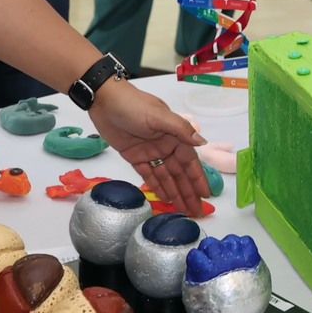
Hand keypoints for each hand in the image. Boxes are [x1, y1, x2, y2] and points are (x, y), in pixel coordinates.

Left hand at [87, 82, 208, 208]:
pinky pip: (149, 175)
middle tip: (196, 211)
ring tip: (183, 210)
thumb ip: (180, 129)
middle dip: (188, 191)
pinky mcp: (135, 157)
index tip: (206, 195)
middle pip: (179, 173)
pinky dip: (158, 186)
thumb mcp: (159, 116)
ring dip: (175, 192)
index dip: (198, 178)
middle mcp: (166, 145)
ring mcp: (151, 152)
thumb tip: (202, 142)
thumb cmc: (134, 106)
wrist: (105, 101)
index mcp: (175, 135)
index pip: (190, 162)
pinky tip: (166, 199)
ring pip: (166, 177)